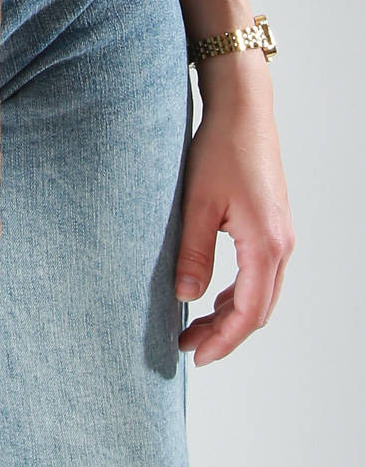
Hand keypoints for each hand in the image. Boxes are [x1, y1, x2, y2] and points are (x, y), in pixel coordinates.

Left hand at [174, 58, 294, 364]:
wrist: (242, 111)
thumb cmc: (220, 149)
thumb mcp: (197, 204)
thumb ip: (193, 253)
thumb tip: (186, 296)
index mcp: (265, 245)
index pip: (248, 312)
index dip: (222, 340)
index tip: (195, 355)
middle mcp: (281, 245)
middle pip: (258, 310)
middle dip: (224, 334)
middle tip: (188, 347)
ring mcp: (281, 235)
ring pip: (261, 293)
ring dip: (230, 314)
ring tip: (194, 326)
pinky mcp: (273, 225)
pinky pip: (260, 274)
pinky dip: (237, 292)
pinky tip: (211, 294)